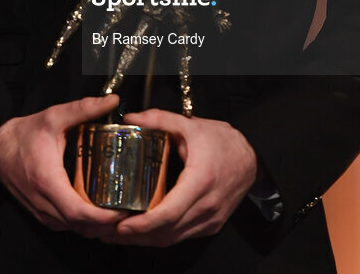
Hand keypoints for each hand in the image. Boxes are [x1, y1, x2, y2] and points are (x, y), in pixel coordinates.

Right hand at [0, 95, 126, 235]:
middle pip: (80, 226)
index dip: (103, 217)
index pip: (78, 212)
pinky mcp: (41, 214)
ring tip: (119, 212)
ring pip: (74, 229)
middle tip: (130, 211)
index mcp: (47, 181)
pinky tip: (99, 212)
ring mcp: (41, 212)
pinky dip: (84, 224)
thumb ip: (84, 108)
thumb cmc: (25, 134)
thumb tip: (112, 101)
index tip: (123, 211)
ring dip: (97, 227)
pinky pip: (67, 226)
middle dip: (107, 225)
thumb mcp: (55, 116)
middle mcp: (43, 203)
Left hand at [100, 109, 257, 245]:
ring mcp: (210, 220)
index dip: (144, 224)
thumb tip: (131, 117)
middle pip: (167, 232)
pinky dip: (160, 236)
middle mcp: (207, 206)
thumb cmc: (222, 141)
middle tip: (107, 232)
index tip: (121, 225)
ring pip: (173, 239)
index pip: (169, 212)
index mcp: (200, 181)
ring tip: (117, 235)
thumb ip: (159, 119)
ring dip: (145, 240)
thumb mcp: (189, 125)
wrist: (252, 157)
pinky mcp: (211, 225)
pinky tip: (142, 232)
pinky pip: (182, 236)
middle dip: (135, 236)